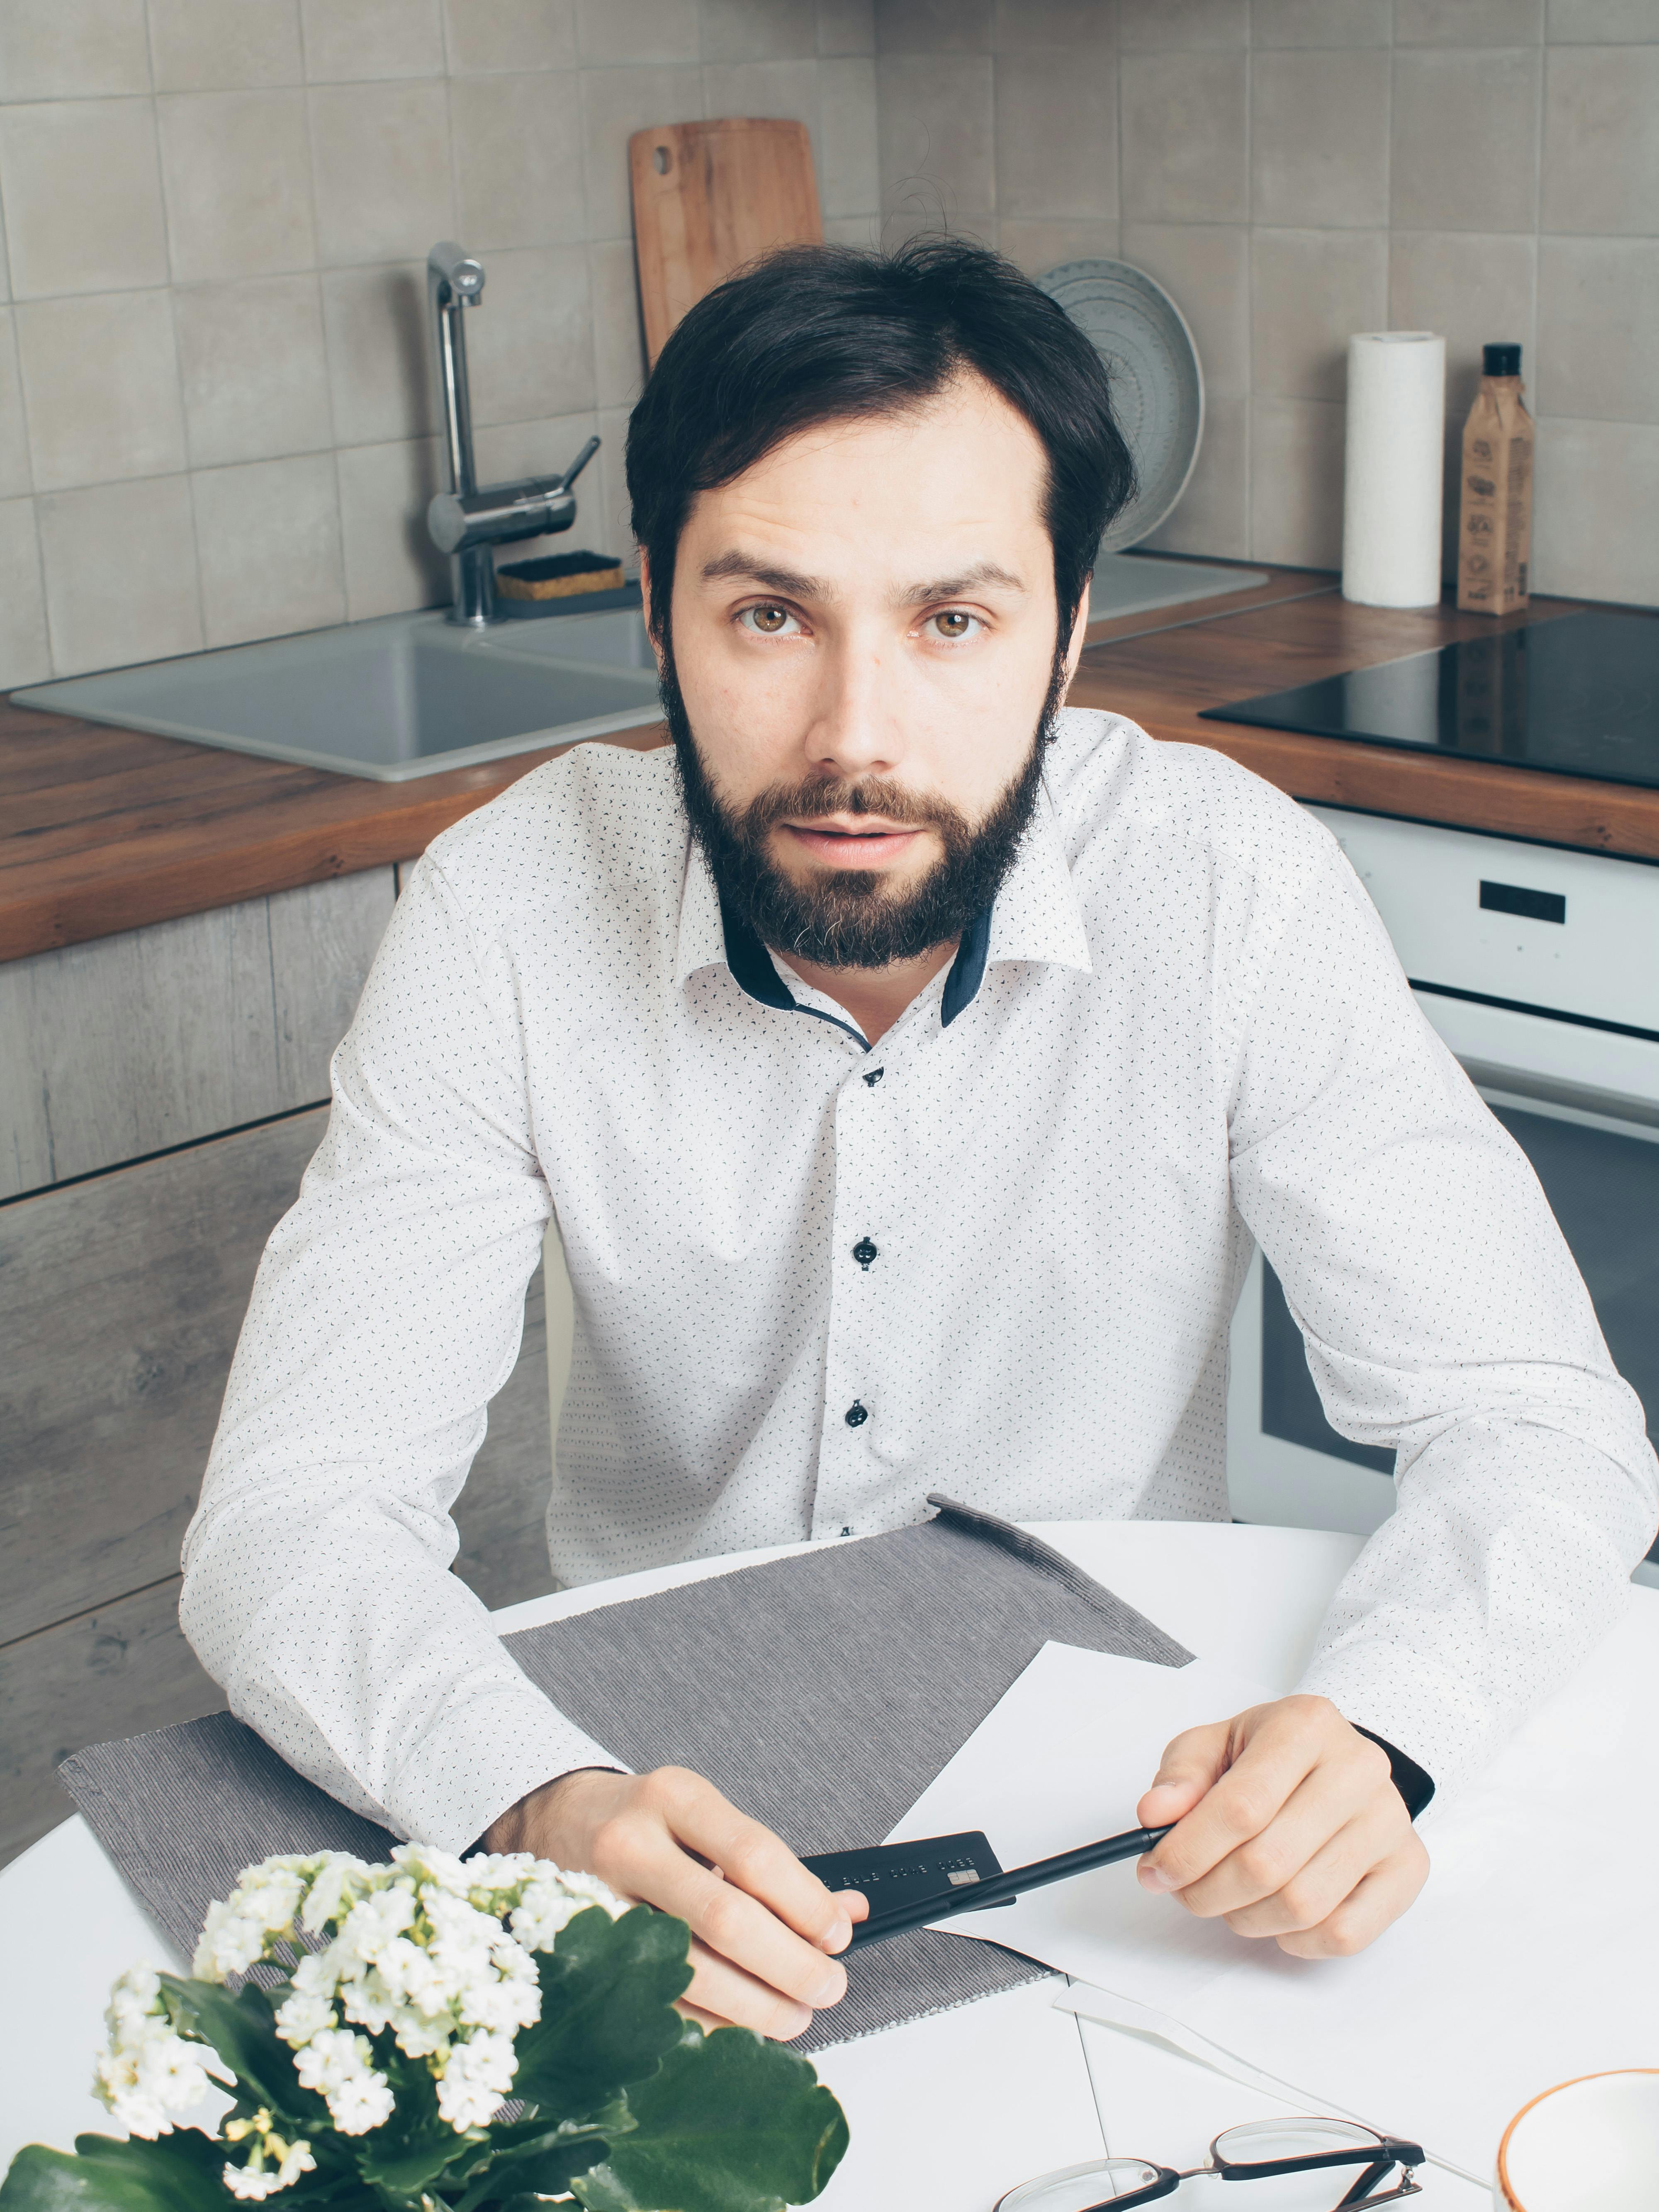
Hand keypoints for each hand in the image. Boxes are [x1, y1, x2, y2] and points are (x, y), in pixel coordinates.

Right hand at [485, 1767, 867, 2039]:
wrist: (554, 1820)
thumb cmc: (646, 1822)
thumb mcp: (707, 1817)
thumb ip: (775, 1866)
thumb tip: (848, 1912)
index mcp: (674, 1797)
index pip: (754, 1855)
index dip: (806, 1903)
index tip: (838, 1934)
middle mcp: (631, 1843)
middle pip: (726, 1920)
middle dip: (790, 1965)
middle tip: (829, 1986)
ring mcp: (598, 1900)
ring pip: (691, 1971)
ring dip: (757, 2007)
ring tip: (794, 2014)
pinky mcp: (583, 1952)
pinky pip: (657, 2002)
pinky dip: (710, 2023)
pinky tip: (741, 2026)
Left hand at [1134, 1694, 1428, 1957]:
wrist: (1338, 1758)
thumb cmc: (1272, 1755)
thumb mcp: (1216, 1744)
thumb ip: (1181, 1776)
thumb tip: (1155, 1815)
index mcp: (1306, 1726)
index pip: (1240, 1806)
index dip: (1188, 1851)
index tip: (1155, 1872)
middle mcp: (1358, 1769)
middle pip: (1268, 1863)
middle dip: (1208, 1891)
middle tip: (1184, 1891)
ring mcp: (1390, 1822)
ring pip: (1303, 1905)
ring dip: (1246, 1918)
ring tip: (1227, 1900)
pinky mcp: (1408, 1868)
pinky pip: (1345, 1933)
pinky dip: (1296, 1939)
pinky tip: (1274, 1914)